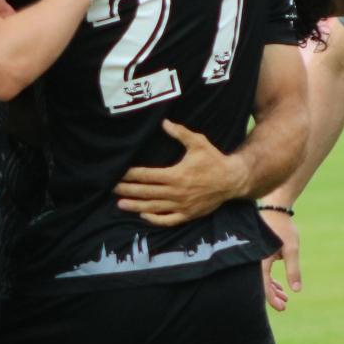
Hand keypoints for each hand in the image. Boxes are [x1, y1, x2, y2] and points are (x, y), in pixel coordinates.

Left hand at [113, 120, 244, 225]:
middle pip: (146, 192)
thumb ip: (180, 133)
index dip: (130, 175)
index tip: (117, 173)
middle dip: (127, 190)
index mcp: (177, 175)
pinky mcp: (188, 214)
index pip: (147, 176)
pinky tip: (143, 215)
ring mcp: (182, 206)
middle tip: (110, 188)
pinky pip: (168, 220)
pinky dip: (155, 219)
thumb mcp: (198, 143)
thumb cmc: (214, 160)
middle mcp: (177, 192)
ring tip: (120, 204)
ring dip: (135, 206)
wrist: (232, 180)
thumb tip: (164, 123)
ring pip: (154, 207)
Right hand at [260, 207, 299, 310]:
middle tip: (284, 306)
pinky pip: (263, 271)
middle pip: (261, 283)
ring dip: (273, 289)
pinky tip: (281, 287)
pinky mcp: (260, 254)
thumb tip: (296, 290)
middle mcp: (255, 260)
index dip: (271, 298)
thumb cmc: (283, 228)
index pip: (263, 284)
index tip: (282, 307)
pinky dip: (272, 280)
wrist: (276, 209)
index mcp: (260, 259)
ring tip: (285, 298)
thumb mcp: (291, 249)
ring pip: (262, 278)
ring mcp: (256, 257)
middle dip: (273, 296)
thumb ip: (293, 269)